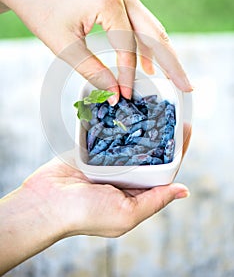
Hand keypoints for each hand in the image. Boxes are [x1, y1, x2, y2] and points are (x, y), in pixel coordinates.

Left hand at [0, 0, 191, 103]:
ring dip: (161, 53)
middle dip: (172, 63)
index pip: (128, 48)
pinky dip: (145, 42)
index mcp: (109, 2)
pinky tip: (148, 62)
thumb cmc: (41, 11)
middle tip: (186, 87)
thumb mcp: (64, 47)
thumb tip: (116, 94)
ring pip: (150, 26)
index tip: (126, 97)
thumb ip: (93, 71)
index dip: (129, 76)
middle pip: (156, 33)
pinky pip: (138, 21)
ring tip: (173, 78)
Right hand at [0, 124, 190, 273]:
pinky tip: (125, 111)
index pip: (162, 170)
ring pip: (127, 141)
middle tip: (168, 112)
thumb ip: (155, 201)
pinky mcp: (91, 152)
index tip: (184, 128)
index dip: (175, 150)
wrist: (46, 203)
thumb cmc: (86, 214)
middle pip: (147, 152)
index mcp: (135, 194)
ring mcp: (107, 163)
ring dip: (138, 127)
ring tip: (150, 107)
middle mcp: (124, 178)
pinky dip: (116, 125)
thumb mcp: (126, 214)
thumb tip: (183, 191)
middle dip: (158, 134)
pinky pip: (107, 136)